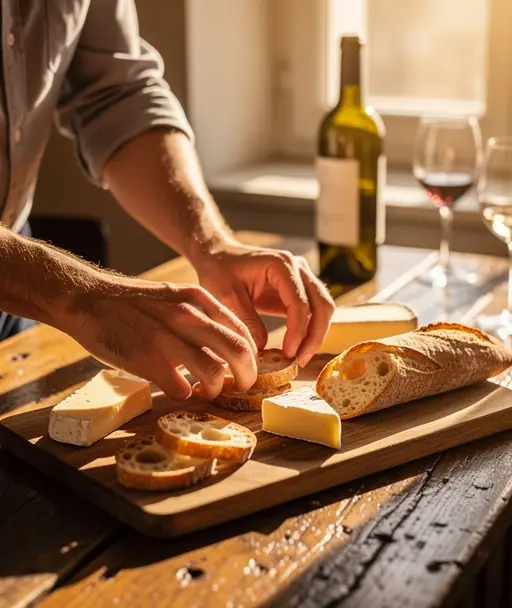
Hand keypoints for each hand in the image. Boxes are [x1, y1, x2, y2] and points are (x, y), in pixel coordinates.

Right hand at [59, 278, 257, 399]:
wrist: (88, 299)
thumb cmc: (134, 302)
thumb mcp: (174, 297)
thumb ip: (200, 317)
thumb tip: (224, 346)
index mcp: (198, 300)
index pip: (243, 331)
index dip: (252, 356)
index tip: (246, 367)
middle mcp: (188, 317)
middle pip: (239, 352)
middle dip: (248, 376)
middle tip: (242, 386)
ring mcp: (168, 340)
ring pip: (214, 374)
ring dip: (215, 389)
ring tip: (206, 390)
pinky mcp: (148, 362)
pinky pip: (182, 389)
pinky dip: (185, 394)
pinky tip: (179, 389)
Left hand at [195, 243, 335, 366]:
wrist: (218, 257)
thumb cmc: (219, 271)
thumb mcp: (226, 296)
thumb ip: (246, 321)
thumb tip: (263, 349)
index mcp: (281, 264)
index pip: (300, 302)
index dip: (297, 331)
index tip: (287, 354)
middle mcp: (298, 267)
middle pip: (322, 304)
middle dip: (314, 336)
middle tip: (299, 361)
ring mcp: (301, 277)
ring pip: (323, 308)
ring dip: (316, 335)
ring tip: (299, 358)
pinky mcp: (299, 289)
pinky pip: (313, 311)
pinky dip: (309, 330)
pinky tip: (296, 348)